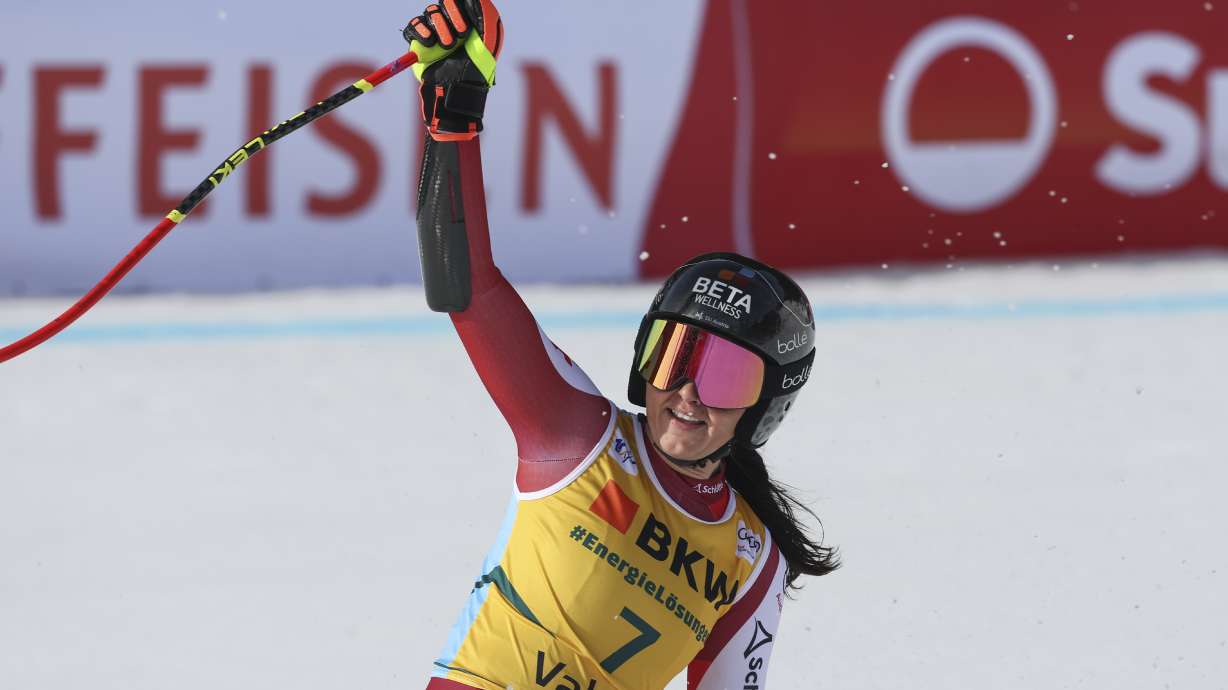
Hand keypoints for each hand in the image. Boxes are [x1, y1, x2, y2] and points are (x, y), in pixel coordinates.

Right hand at [403, 0, 503, 140]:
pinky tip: (429, 42)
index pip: (457, 2)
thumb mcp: (488, 41)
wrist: (456, 92)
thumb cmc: (475, 71)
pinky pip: (414, 26)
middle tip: (456, 39)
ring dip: (438, 27)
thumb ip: (485, 15)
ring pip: (429, 13)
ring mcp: (434, 33)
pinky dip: (420, 30)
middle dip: (450, 19)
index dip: (458, 9)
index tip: (465, 28)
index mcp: (468, 22)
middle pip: (442, 5)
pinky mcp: (419, 43)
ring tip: (446, 46)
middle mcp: (450, 25)